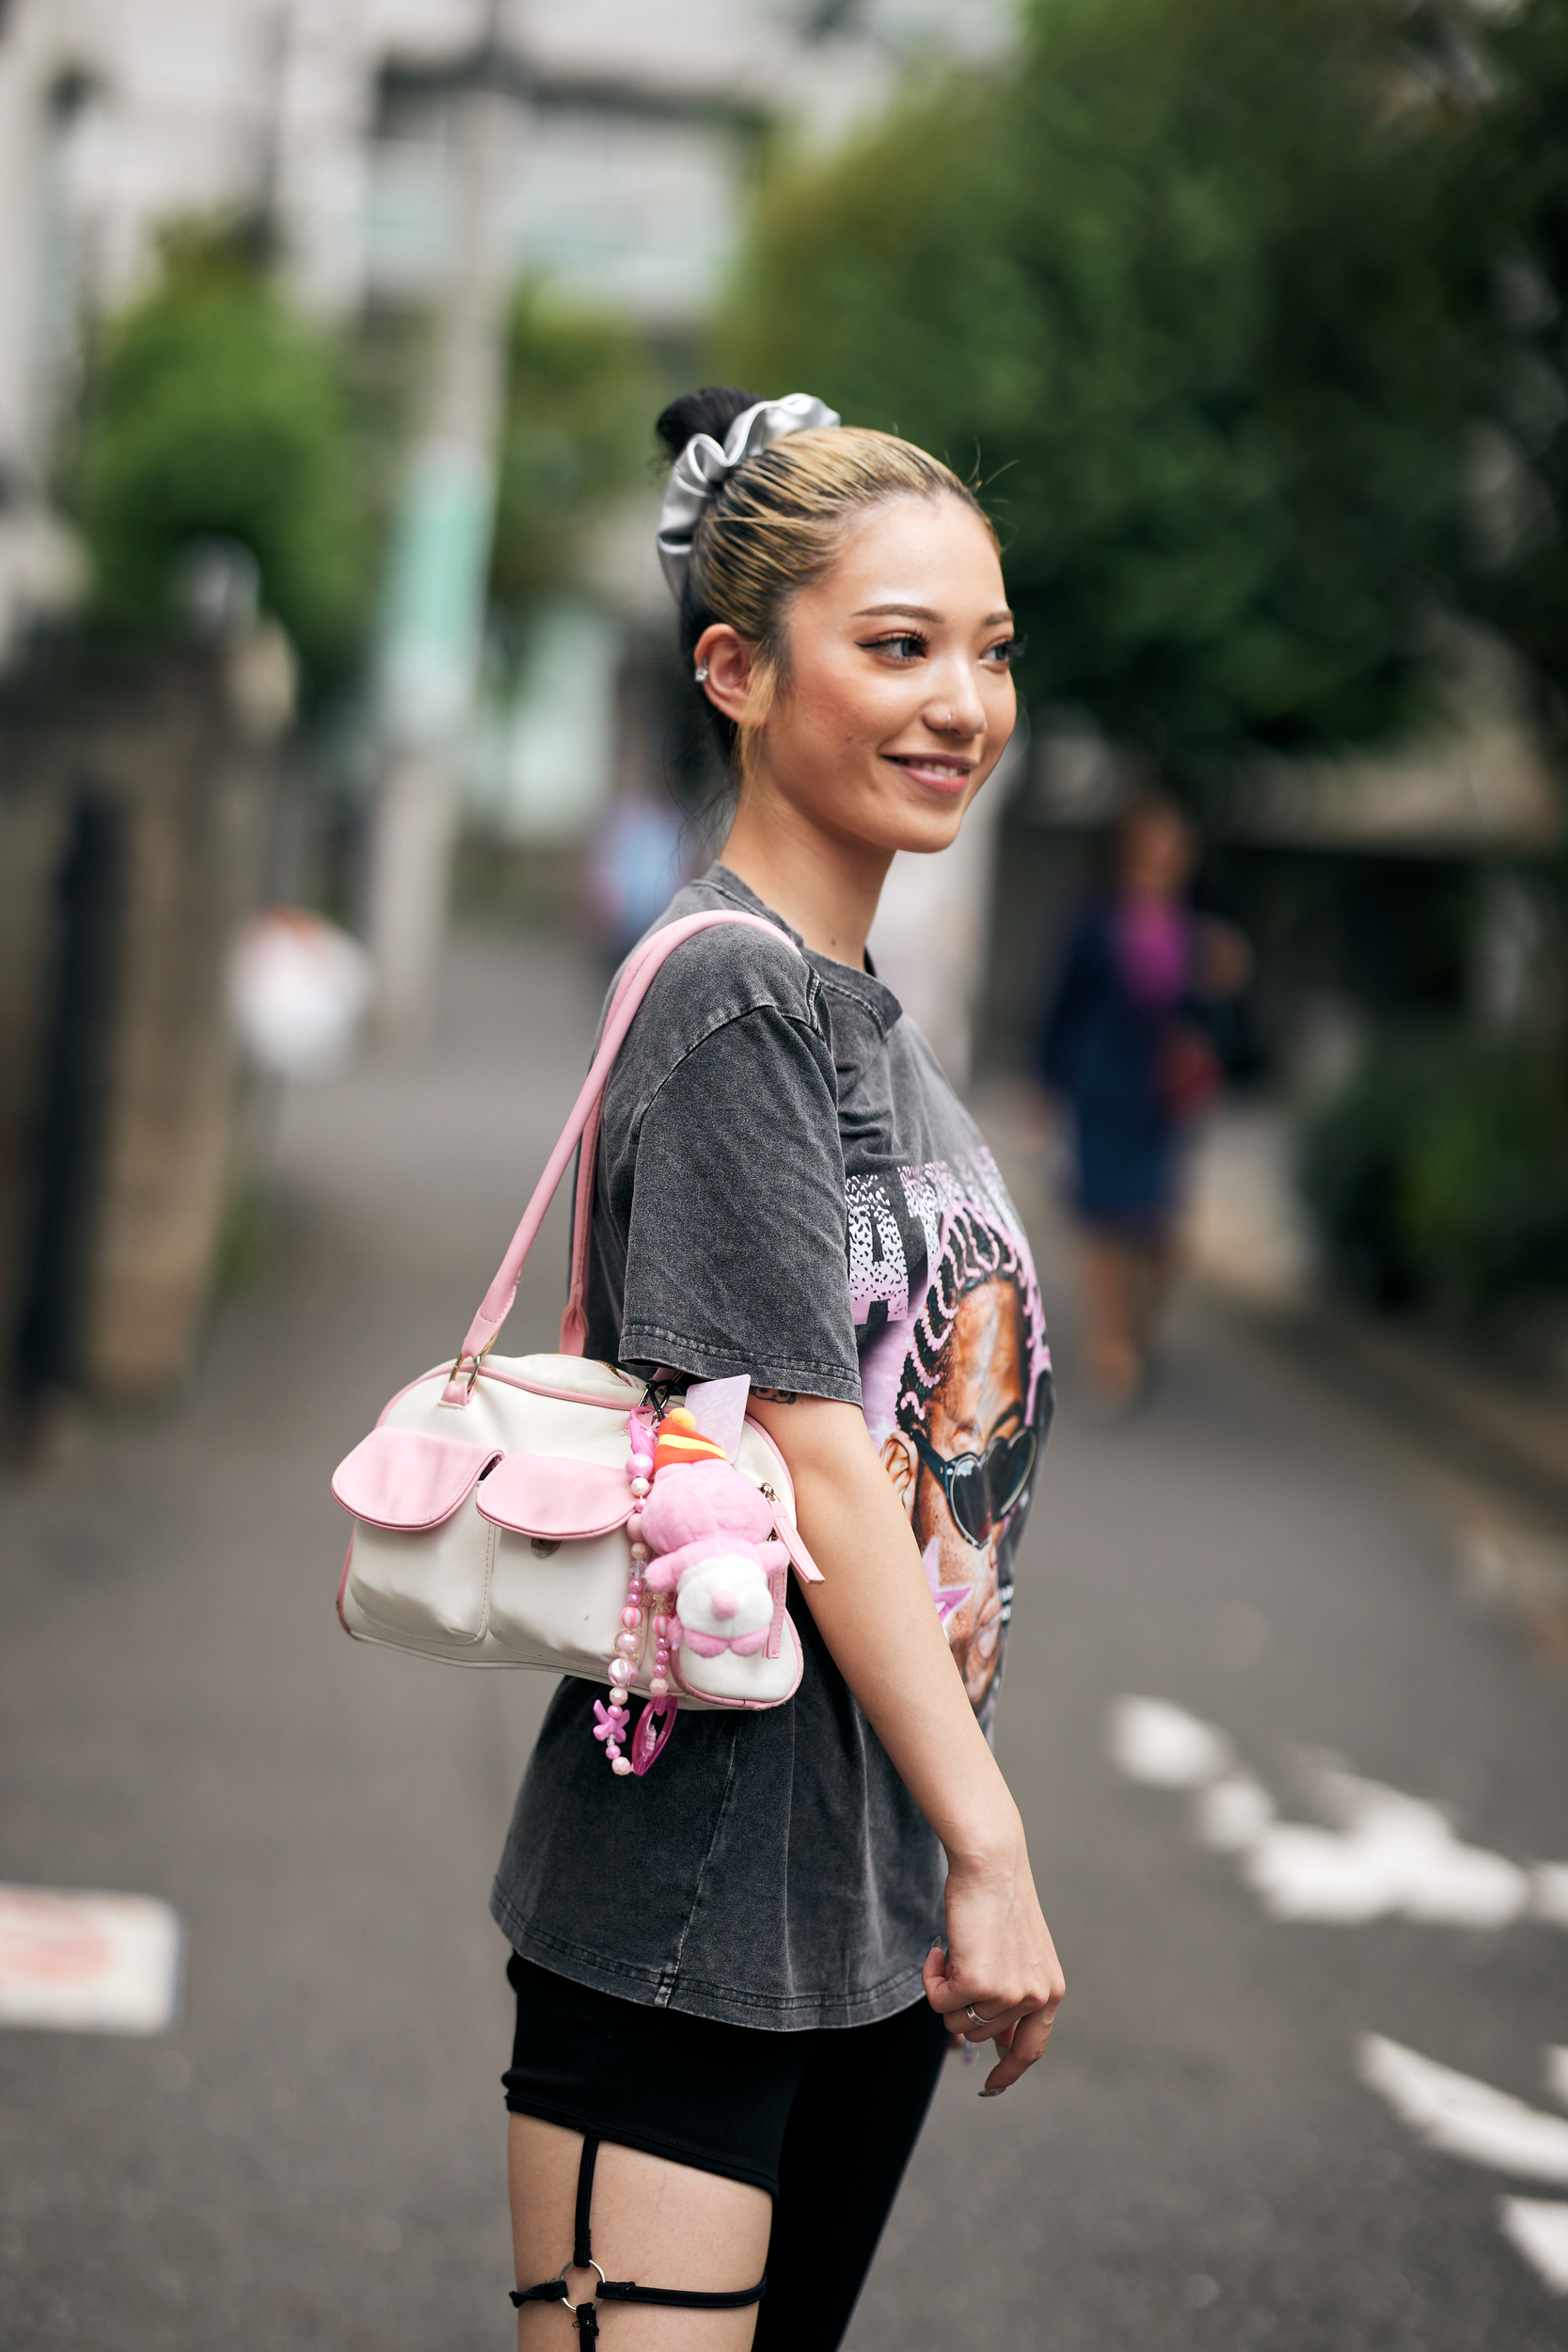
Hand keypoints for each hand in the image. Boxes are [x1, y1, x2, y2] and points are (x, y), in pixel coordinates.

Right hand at [922, 1830, 1063, 2095]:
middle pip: (981, 2033)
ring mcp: (1009, 1993)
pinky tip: (941, 1947)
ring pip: (957, 2020)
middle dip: (961, 2006)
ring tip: (955, 1949)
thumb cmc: (997, 1900)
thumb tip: (993, 2043)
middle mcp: (1036, 1997)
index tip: (993, 2083)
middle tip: (957, 1965)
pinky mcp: (978, 1983)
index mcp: (1051, 1990)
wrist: (990, 1862)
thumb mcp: (1017, 1954)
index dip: (1010, 2069)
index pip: (1031, 2048)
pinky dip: (931, 1976)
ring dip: (946, 1988)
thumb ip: (1011, 1997)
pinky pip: (938, 2001)